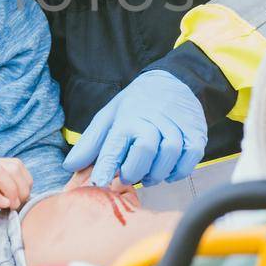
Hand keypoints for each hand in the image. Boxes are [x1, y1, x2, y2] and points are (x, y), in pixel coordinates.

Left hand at [63, 70, 207, 187]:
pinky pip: (190, 158)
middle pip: (144, 152)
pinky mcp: (196, 133)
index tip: (99, 182)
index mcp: (127, 118)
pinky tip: (169, 171)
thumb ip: (91, 143)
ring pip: (168, 157)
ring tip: (147, 175)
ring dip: (156, 174)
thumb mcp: (109, 117)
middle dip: (134, 171)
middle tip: (127, 176)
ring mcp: (177, 126)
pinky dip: (179, 171)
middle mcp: (152, 120)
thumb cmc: (135, 105)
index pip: (115, 145)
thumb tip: (69, 166)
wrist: (172, 82)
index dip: (106, 166)